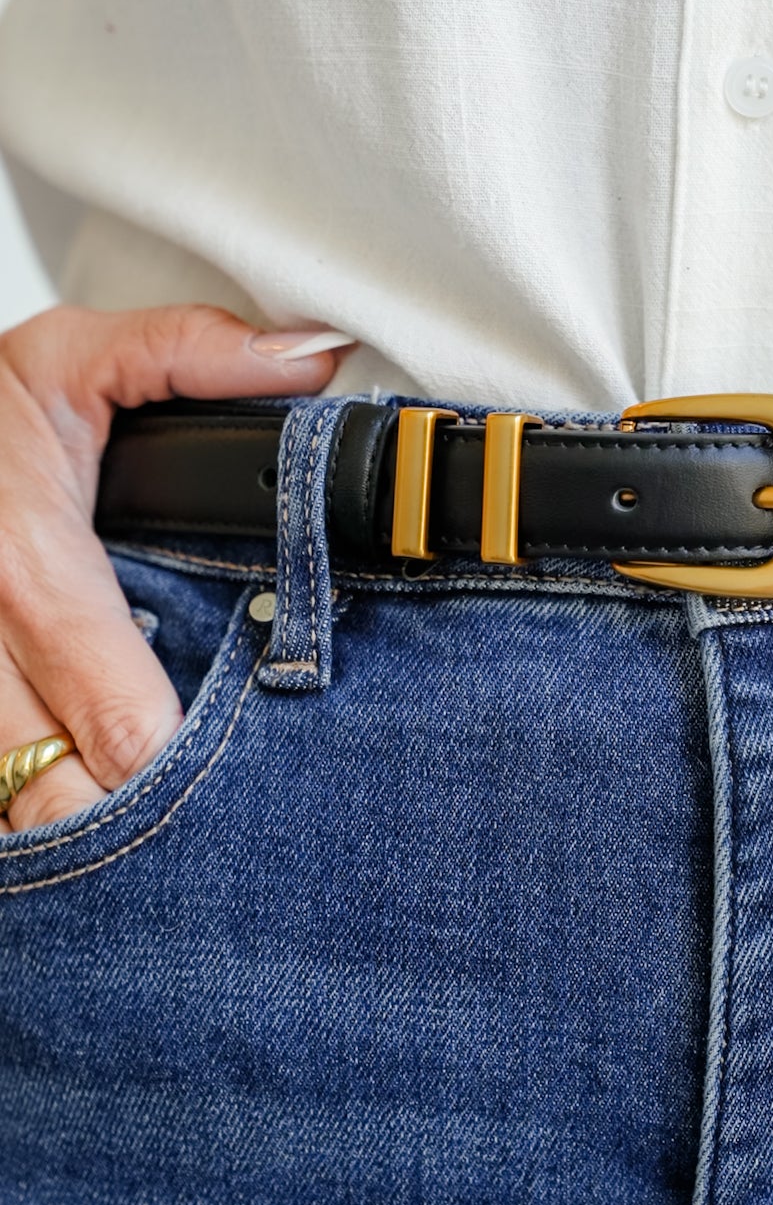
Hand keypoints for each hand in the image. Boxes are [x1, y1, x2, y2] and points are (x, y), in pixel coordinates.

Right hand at [0, 305, 348, 833]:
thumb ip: (187, 354)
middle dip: (156, 836)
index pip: (122, 726)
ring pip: (24, 817)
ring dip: (99, 837)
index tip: (262, 788)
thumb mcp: (68, 358)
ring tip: (188, 849)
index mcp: (25, 581)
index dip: (195, 776)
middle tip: (241, 842)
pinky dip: (50, 814)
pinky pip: (2, 802)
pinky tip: (107, 812)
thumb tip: (310, 361)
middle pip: (70, 806)